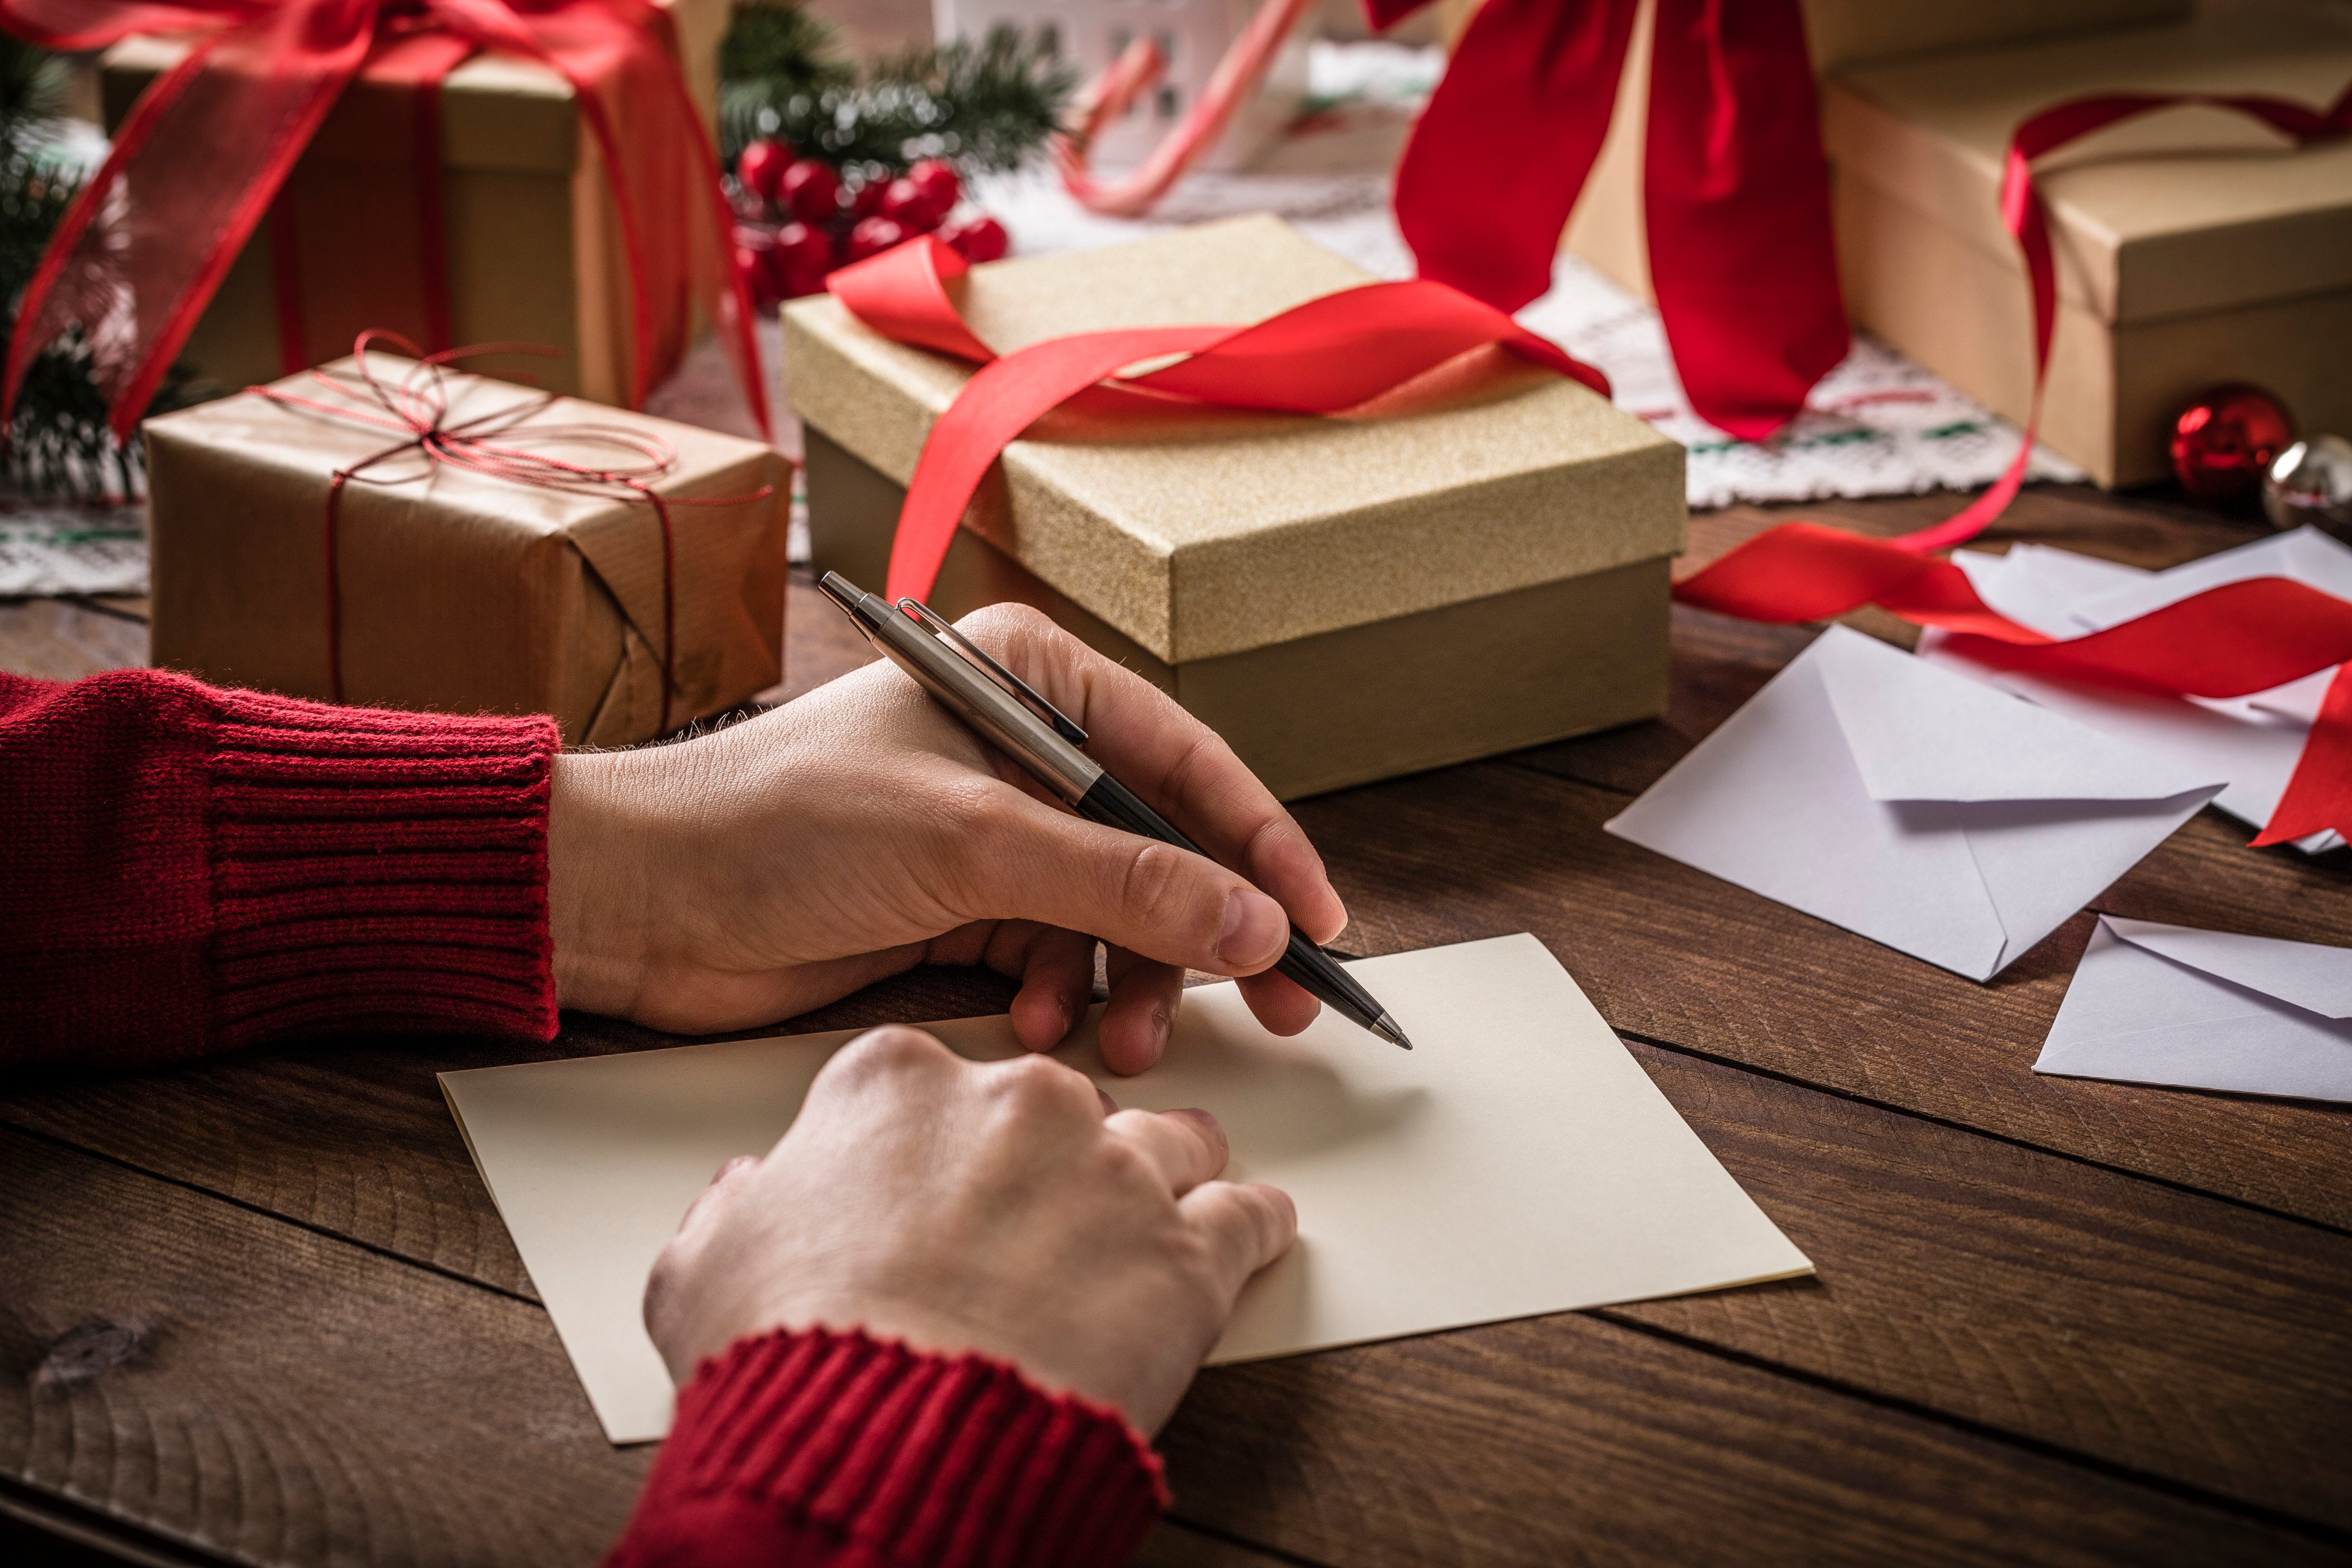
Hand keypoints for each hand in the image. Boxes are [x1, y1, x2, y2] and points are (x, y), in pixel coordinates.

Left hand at [546, 603, 1346, 1070]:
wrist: (640, 900)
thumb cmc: (777, 824)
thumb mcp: (972, 844)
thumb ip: (1122, 885)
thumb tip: (1255, 922)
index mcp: (1031, 680)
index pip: (1186, 763)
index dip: (1263, 846)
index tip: (1320, 925)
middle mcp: (1021, 749)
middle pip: (1163, 848)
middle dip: (1208, 934)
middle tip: (1276, 1011)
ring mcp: (990, 833)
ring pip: (1115, 917)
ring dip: (1128, 983)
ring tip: (1121, 1042)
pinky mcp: (957, 906)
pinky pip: (1056, 958)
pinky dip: (1061, 999)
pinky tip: (1035, 1027)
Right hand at [643, 1025, 1295, 1433]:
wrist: (884, 1442)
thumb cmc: (794, 1354)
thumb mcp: (706, 1265)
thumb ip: (736, 1209)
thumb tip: (746, 1197)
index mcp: (897, 1083)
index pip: (941, 1076)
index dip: (948, 1136)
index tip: (955, 1170)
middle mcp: (1018, 1101)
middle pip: (1066, 1101)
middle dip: (1064, 1154)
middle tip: (1051, 1217)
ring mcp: (1113, 1168)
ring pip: (1174, 1138)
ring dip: (1171, 1176)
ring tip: (1164, 1214)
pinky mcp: (1188, 1250)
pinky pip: (1251, 1214)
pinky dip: (1256, 1225)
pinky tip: (1254, 1234)